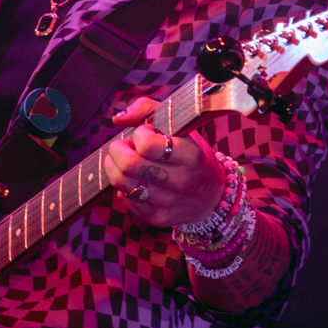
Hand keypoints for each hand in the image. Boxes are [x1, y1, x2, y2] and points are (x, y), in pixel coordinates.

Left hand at [105, 97, 225, 233]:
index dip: (139, 134)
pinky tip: (135, 179)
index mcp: (190, 156)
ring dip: (115, 166)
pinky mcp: (157, 218)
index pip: (148, 145)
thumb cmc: (192, 154)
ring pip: (122, 183)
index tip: (146, 132)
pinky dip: (123, 186)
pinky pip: (125, 199)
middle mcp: (180, 182)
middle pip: (129, 165)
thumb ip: (148, 110)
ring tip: (124, 160)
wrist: (212, 197)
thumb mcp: (181, 127)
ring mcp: (168, 203)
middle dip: (117, 150)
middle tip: (125, 146)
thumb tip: (117, 118)